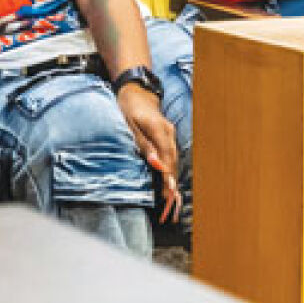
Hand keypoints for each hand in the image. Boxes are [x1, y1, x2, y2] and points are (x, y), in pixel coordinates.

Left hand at [117, 85, 180, 222]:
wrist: (137, 92)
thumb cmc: (129, 108)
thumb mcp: (130, 125)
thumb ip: (144, 144)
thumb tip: (155, 163)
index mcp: (160, 130)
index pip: (168, 158)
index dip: (169, 177)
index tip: (170, 194)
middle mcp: (170, 134)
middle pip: (173, 164)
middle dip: (172, 187)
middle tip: (170, 210)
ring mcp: (171, 136)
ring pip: (174, 164)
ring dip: (173, 184)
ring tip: (171, 207)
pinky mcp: (168, 140)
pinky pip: (171, 160)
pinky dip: (170, 175)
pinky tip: (170, 191)